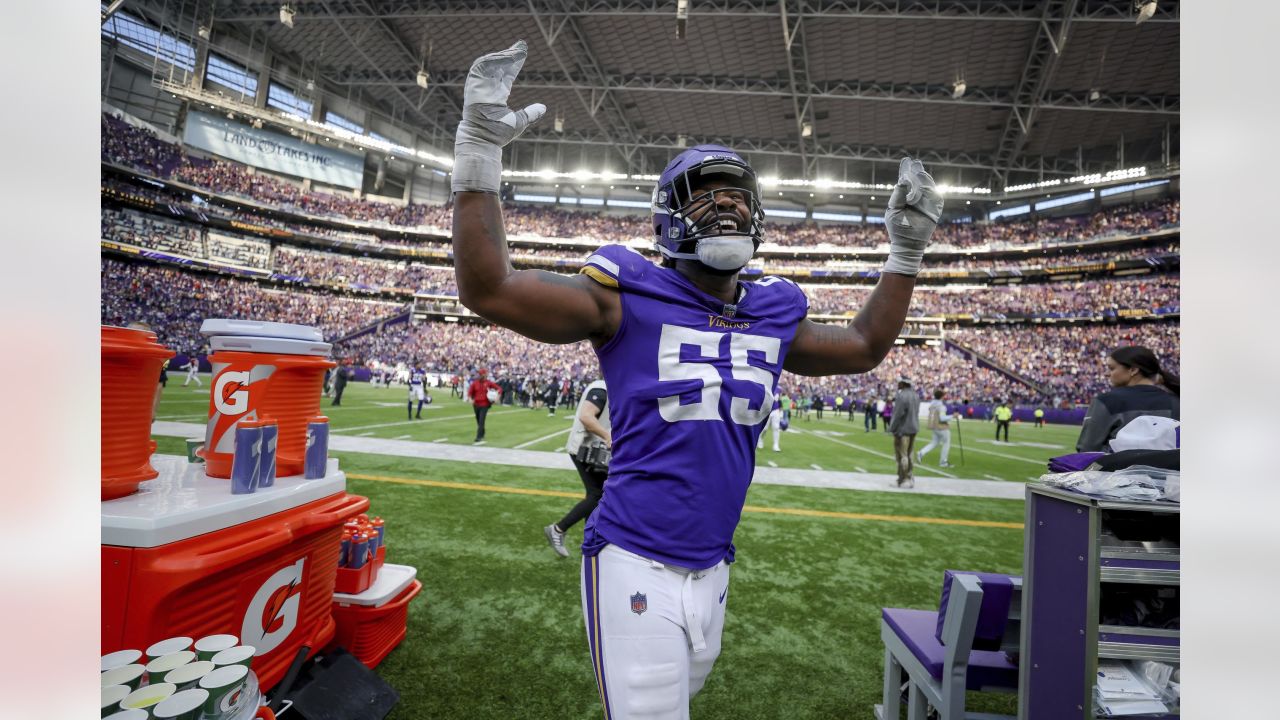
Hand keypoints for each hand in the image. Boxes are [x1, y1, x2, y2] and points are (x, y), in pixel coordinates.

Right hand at [452, 40, 546, 192]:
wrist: (484, 141)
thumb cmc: (498, 134)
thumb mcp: (520, 121)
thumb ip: (531, 113)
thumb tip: (544, 107)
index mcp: (497, 95)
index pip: (506, 73)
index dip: (515, 62)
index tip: (524, 52)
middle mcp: (488, 88)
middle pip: (498, 65)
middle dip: (510, 53)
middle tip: (522, 45)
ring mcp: (479, 86)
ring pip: (488, 63)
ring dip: (502, 55)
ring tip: (517, 51)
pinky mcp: (472, 85)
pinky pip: (480, 67)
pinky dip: (493, 60)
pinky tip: (507, 57)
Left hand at [882, 157, 943, 275]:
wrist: (906, 244)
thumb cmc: (897, 228)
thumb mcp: (893, 210)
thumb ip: (897, 196)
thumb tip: (901, 181)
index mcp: (906, 197)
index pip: (908, 181)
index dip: (907, 171)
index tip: (907, 160)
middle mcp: (917, 198)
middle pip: (919, 182)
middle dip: (917, 172)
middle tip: (914, 162)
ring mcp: (926, 204)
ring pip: (928, 187)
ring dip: (924, 179)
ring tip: (918, 171)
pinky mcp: (934, 211)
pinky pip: (936, 198)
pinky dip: (931, 190)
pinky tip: (925, 184)